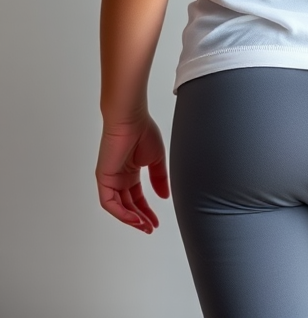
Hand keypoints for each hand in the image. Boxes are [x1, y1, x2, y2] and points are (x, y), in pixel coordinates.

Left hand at [95, 112, 169, 233]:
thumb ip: (159, 179)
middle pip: (128, 205)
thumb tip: (164, 196)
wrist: (130, 118)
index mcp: (130, 171)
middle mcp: (119, 177)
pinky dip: (121, 213)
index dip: (146, 211)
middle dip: (140, 219)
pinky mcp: (104, 178)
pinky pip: (109, 202)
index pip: (137, 197)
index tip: (156, 221)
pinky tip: (134, 218)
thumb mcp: (156, 159)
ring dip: (131, 219)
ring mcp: (110, 178)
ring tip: (145, 226)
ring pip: (118, 207)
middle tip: (151, 227)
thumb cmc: (142, 131)